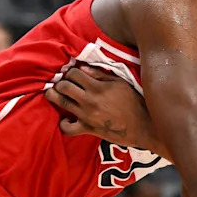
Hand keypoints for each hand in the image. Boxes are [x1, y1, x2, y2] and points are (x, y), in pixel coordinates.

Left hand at [44, 65, 160, 152]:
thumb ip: (101, 75)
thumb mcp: (121, 83)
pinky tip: (66, 119)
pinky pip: (68, 128)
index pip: (74, 73)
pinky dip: (64, 124)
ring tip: (53, 94)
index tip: (73, 73)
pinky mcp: (88, 129)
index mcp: (98, 87)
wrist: (143, 126)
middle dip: (60, 82)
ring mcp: (87, 115)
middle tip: (62, 83)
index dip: (71, 71)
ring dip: (54, 97)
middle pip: (64, 86)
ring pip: (62, 103)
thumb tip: (82, 67)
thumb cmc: (135, 102)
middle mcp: (90, 100)